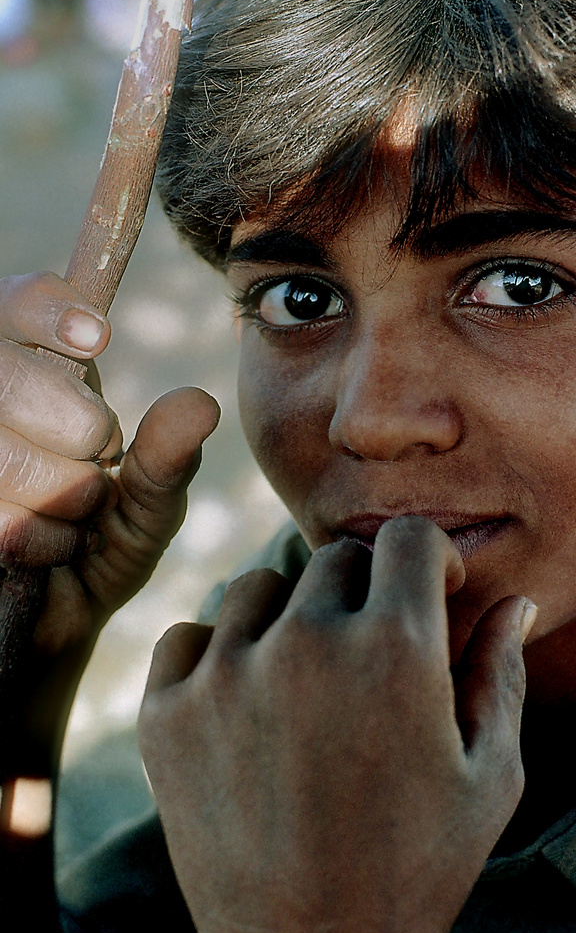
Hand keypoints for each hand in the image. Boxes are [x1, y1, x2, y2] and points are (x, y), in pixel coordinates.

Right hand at [0, 272, 219, 658]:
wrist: (49, 630)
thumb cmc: (99, 551)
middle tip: (96, 463)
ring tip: (75, 519)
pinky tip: (42, 552)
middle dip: (71, 424)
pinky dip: (29, 535)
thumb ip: (169, 458)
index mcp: (33, 375)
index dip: (49, 311)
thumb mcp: (148, 508)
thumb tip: (199, 403)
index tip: (98, 339)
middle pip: (6, 372)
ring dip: (55, 491)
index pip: (17, 303)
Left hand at [139, 517, 529, 932]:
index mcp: (396, 649)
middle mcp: (307, 643)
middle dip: (364, 592)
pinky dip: (218, 652)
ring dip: (289, 616)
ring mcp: (228, 675)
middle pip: (335, 560)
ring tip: (308, 678)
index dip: (425, 557)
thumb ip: (503, 673)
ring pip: (260, 587)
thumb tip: (518, 602)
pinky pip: (191, 634)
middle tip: (370, 653)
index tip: (428, 589)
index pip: (404, 537)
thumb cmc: (418, 868)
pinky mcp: (167, 712)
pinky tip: (247, 699)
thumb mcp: (490, 774)